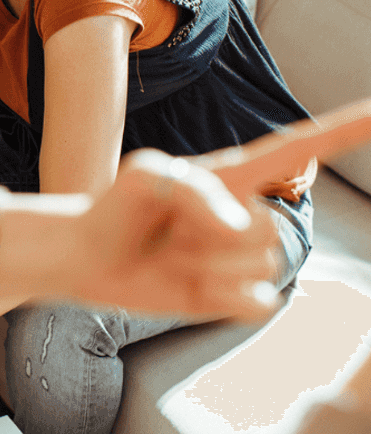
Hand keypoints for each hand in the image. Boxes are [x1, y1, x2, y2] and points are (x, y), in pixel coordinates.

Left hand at [70, 99, 370, 318]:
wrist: (88, 256)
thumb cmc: (117, 208)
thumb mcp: (146, 175)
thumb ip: (197, 190)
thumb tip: (241, 231)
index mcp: (233, 174)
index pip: (300, 149)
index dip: (347, 129)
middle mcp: (246, 215)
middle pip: (269, 229)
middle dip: (212, 234)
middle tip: (171, 230)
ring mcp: (241, 258)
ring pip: (260, 267)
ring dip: (208, 266)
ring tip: (173, 255)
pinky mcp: (229, 297)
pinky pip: (254, 304)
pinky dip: (218, 299)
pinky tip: (187, 285)